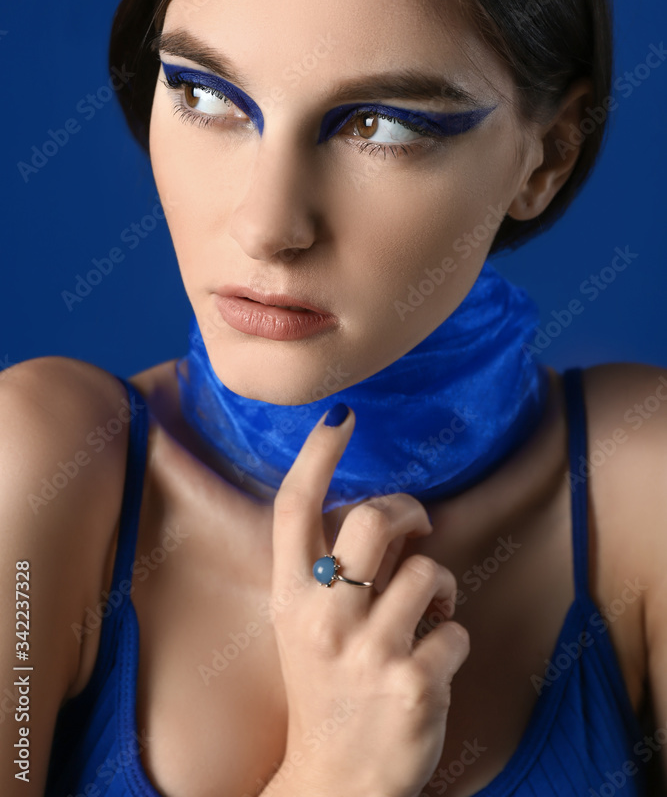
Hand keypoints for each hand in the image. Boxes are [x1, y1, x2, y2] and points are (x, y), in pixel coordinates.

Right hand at [269, 404, 469, 796]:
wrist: (335, 783)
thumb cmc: (325, 687)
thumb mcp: (307, 626)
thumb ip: (333, 570)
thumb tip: (384, 511)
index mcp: (290, 597)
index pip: (295, 509)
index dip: (317, 454)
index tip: (341, 415)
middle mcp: (322, 618)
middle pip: (372, 518)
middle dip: (407, 509)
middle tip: (417, 524)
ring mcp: (366, 652)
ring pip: (430, 571)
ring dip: (440, 587)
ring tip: (428, 614)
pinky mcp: (411, 684)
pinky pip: (457, 627)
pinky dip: (454, 636)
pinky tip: (434, 660)